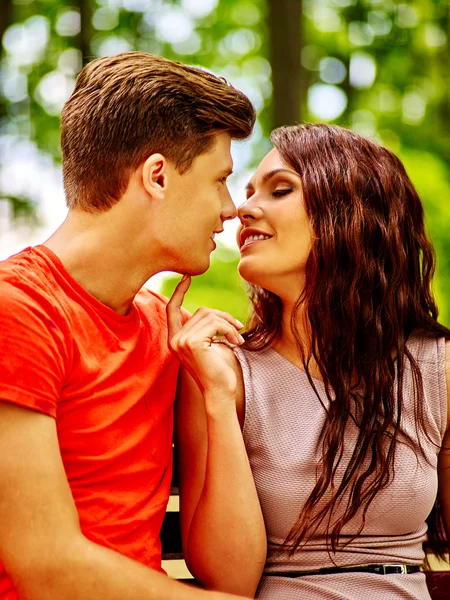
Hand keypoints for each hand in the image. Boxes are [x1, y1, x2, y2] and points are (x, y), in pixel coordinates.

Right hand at [166, 276, 244, 398]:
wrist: (220, 392)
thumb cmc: (218, 370)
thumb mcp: (209, 344)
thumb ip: (205, 329)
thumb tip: (213, 313)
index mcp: (175, 340)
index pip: (172, 309)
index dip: (178, 292)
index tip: (187, 277)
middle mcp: (174, 340)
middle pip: (201, 311)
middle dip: (223, 317)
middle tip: (239, 328)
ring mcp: (181, 341)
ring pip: (210, 316)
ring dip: (229, 325)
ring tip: (238, 339)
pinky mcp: (193, 343)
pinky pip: (216, 324)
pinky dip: (230, 330)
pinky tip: (236, 343)